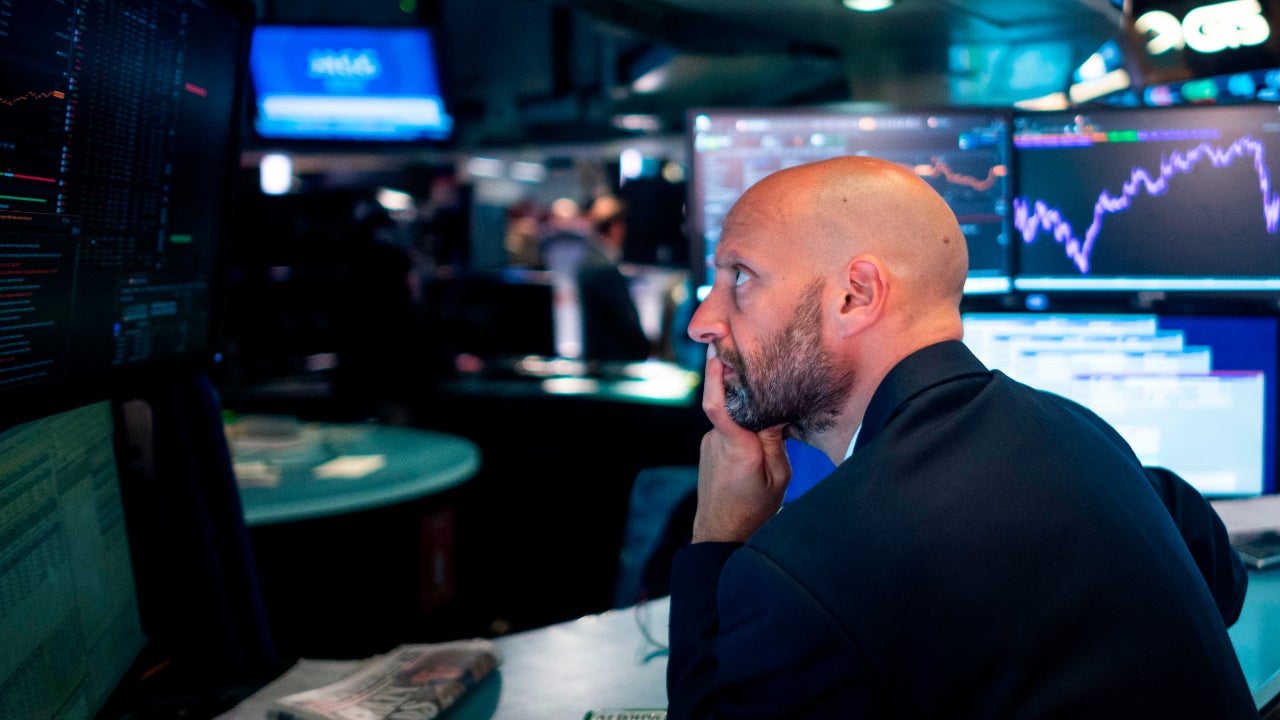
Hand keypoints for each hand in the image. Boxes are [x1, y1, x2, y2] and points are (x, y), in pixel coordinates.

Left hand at [691, 351, 791, 542]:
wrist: (721, 533)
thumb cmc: (753, 509)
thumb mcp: (778, 476)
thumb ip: (775, 441)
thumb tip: (776, 409)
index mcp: (736, 445)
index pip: (716, 405)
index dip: (714, 378)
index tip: (717, 355)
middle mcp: (717, 440)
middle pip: (731, 403)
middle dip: (748, 393)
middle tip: (768, 382)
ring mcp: (709, 444)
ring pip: (733, 418)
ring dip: (749, 418)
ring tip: (770, 426)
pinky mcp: (709, 449)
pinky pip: (728, 429)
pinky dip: (742, 429)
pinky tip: (757, 442)